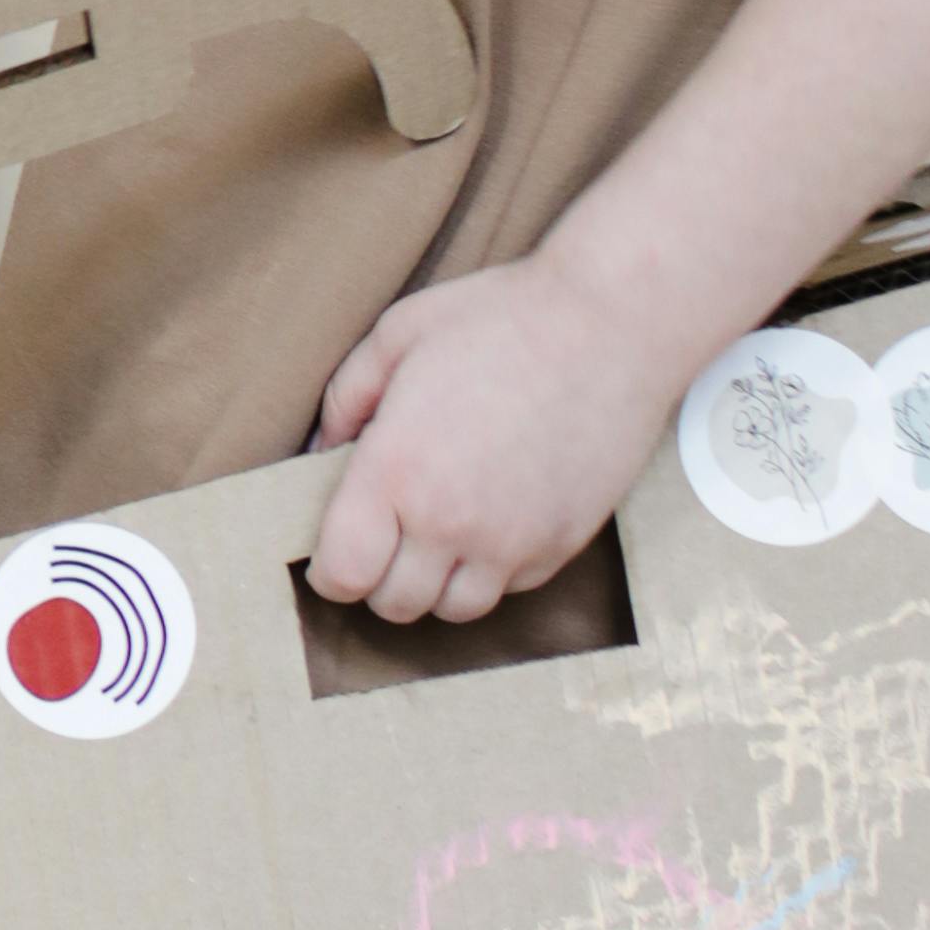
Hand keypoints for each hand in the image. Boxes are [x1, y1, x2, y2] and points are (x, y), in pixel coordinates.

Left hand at [308, 244, 677, 626]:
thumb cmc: (502, 318)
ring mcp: (513, 541)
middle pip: (393, 604)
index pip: (342, 576)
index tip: (336, 546)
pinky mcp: (562, 545)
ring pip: (453, 610)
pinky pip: (509, 589)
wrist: (611, 324)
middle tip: (383, 535)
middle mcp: (451, 522)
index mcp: (397, 472)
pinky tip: (489, 521)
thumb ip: (345, 400)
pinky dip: (489, 570)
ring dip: (434, 583)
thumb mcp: (398, 335)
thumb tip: (318, 454)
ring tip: (435, 535)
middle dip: (376, 578)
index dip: (329, 569)